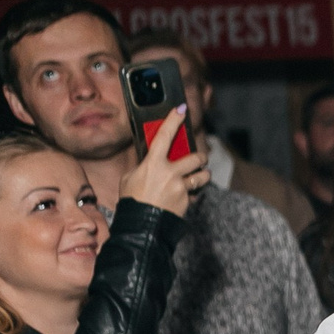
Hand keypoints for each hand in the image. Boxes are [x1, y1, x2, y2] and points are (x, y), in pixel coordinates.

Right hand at [120, 101, 209, 215]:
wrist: (141, 225)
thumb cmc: (132, 200)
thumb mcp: (131, 178)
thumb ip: (144, 167)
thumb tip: (153, 162)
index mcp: (153, 164)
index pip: (164, 136)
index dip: (173, 120)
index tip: (181, 109)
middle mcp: (170, 173)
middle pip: (196, 158)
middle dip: (200, 157)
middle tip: (198, 158)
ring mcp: (181, 187)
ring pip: (203, 176)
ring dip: (203, 175)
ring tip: (198, 177)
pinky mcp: (188, 200)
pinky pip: (196, 193)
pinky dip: (193, 193)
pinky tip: (183, 196)